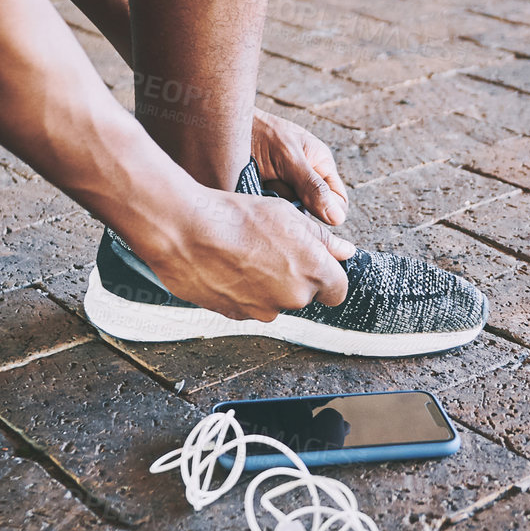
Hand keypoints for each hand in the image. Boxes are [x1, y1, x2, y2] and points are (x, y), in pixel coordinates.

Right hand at [138, 188, 353, 323]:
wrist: (185, 230)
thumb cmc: (236, 217)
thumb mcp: (287, 215)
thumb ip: (321, 238)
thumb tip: (344, 251)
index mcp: (312, 273)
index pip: (338, 290)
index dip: (328, 276)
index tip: (316, 263)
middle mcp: (291, 298)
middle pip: (304, 294)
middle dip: (294, 276)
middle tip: (271, 247)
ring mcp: (262, 310)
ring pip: (274, 301)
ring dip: (267, 284)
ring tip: (244, 253)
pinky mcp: (235, 315)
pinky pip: (248, 305)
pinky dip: (242, 290)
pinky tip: (228, 265)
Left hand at [251, 109, 349, 225]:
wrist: (225, 128)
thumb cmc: (259, 131)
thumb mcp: (288, 157)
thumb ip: (312, 186)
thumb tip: (338, 218)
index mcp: (320, 165)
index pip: (338, 200)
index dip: (328, 211)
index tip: (307, 206)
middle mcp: (305, 180)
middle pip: (312, 212)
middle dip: (295, 205)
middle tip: (277, 184)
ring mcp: (284, 189)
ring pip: (289, 214)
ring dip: (275, 204)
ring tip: (261, 181)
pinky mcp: (265, 196)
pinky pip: (270, 213)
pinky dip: (260, 204)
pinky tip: (251, 188)